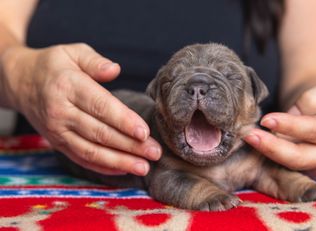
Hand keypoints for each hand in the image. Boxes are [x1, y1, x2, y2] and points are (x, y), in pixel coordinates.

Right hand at [1, 43, 160, 175]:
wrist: (21, 83)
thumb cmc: (54, 65)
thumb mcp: (72, 52)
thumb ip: (95, 61)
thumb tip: (115, 69)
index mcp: (68, 86)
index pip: (100, 106)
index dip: (123, 120)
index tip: (144, 132)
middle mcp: (61, 112)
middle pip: (100, 133)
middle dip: (130, 146)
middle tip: (155, 152)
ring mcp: (58, 131)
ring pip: (91, 152)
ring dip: (120, 162)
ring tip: (144, 168)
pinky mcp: (58, 143)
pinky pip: (81, 159)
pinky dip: (103, 167)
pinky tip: (124, 170)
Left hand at [244, 81, 315, 175]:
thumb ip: (311, 101)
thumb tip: (289, 117)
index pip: (313, 129)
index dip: (289, 126)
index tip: (266, 120)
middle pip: (300, 157)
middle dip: (272, 147)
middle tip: (249, 135)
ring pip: (290, 165)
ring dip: (267, 153)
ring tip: (249, 139)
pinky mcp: (309, 170)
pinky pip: (287, 168)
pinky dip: (270, 158)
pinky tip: (255, 147)